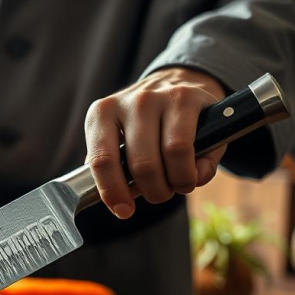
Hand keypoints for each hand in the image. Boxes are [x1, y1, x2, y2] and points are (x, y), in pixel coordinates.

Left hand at [84, 67, 226, 218]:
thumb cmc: (147, 126)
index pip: (101, 161)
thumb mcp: (122, 141)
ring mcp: (158, 97)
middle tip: (159, 194)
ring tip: (178, 184)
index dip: (113, 192)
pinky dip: (193, 172)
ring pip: (168, 155)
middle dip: (154, 191)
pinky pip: (190, 147)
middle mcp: (129, 103)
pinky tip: (193, 174)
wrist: (178, 83)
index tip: (123, 211)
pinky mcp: (187, 98)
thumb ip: (118, 170)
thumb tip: (121, 201)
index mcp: (101, 115)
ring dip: (176, 183)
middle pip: (141, 165)